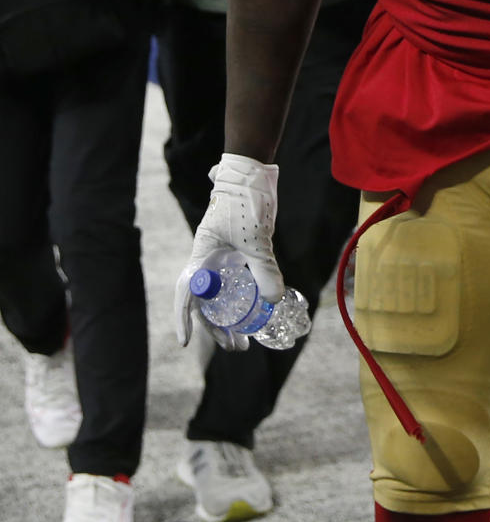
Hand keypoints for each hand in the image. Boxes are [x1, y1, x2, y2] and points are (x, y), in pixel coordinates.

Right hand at [174, 153, 283, 349]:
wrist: (252, 173)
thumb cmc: (245, 201)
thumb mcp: (256, 239)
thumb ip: (264, 269)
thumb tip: (273, 301)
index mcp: (202, 256)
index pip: (186, 293)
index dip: (183, 318)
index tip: (186, 343)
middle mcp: (209, 260)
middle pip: (207, 302)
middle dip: (218, 328)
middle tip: (237, 347)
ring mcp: (223, 257)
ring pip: (223, 295)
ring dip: (231, 318)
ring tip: (245, 341)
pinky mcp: (239, 253)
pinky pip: (238, 282)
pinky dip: (245, 298)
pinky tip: (257, 310)